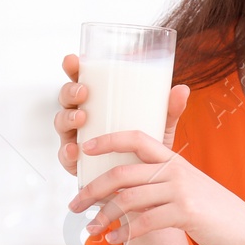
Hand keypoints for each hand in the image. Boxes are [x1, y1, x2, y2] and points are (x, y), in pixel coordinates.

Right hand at [52, 54, 191, 176]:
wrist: (143, 185)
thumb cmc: (146, 147)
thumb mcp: (160, 126)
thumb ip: (169, 110)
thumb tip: (182, 89)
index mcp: (98, 102)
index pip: (81, 79)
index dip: (73, 67)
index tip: (74, 60)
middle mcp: (83, 117)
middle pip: (67, 98)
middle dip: (70, 91)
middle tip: (84, 92)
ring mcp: (77, 138)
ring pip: (62, 122)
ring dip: (68, 118)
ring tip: (81, 118)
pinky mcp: (76, 162)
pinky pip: (65, 155)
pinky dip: (67, 151)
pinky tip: (75, 149)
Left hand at [67, 127, 244, 244]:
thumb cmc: (214, 213)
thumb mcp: (189, 189)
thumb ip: (160, 186)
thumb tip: (125, 195)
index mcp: (174, 160)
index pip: (136, 137)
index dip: (108, 139)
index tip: (85, 148)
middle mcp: (175, 170)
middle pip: (122, 172)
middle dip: (92, 189)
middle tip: (73, 205)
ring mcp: (181, 191)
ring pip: (128, 199)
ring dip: (103, 216)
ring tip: (91, 230)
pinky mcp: (186, 213)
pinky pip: (145, 222)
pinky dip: (124, 232)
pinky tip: (115, 240)